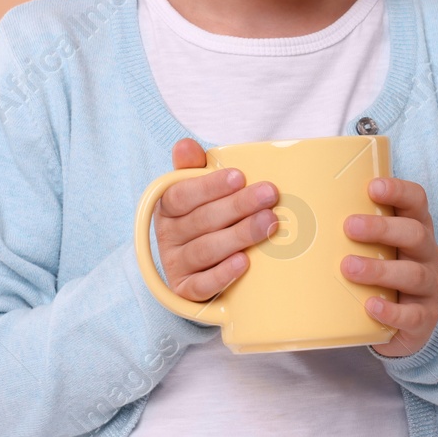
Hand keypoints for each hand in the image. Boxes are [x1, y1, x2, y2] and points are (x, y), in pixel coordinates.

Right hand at [154, 138, 280, 303]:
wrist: (195, 268)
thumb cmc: (204, 219)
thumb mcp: (196, 191)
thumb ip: (192, 168)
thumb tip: (186, 145)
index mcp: (168, 208)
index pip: (182, 195)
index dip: (209, 185)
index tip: (239, 176)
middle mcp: (168, 236)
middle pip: (201, 221)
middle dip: (237, 206)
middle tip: (269, 195)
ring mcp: (176, 265)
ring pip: (206, 251)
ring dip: (238, 236)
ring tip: (268, 223)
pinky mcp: (186, 291)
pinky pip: (202, 285)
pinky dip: (223, 274)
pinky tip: (244, 262)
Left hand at [342, 177, 437, 357]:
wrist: (404, 321)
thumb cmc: (379, 269)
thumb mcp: (371, 244)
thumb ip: (347, 226)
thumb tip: (284, 209)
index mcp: (415, 227)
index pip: (416, 201)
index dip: (399, 191)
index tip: (372, 187)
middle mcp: (425, 254)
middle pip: (415, 234)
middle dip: (383, 228)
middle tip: (349, 227)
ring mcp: (428, 286)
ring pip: (414, 274)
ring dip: (380, 270)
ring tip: (348, 267)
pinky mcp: (424, 318)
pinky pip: (414, 315)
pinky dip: (392, 311)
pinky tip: (370, 306)